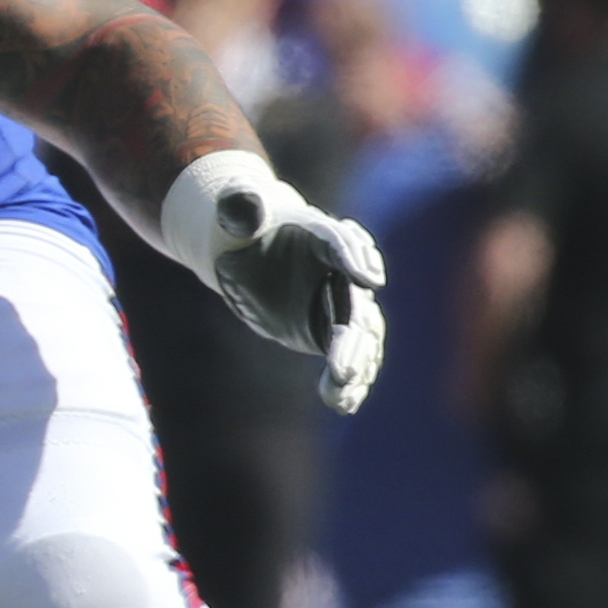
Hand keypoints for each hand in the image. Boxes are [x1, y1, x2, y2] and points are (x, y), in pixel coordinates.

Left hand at [164, 154, 387, 413]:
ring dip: (356, 367)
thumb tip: (243, 202)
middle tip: (341, 371)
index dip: (358, 257)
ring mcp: (341, 301)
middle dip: (354, 340)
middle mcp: (342, 270)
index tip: (371, 280)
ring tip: (341, 395)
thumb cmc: (245, 225)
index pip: (344, 243)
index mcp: (323, 235)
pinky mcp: (332, 326)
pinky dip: (351, 379)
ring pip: (360, 336)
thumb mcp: (236, 214)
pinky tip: (343, 404)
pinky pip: (350, 354)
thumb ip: (240, 208)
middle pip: (357, 305)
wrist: (252, 247)